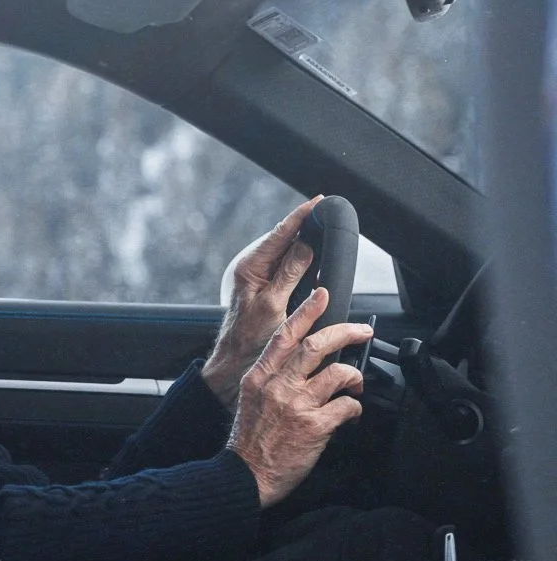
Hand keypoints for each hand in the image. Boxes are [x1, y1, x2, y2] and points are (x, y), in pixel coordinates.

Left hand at [202, 197, 321, 408]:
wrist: (236, 359)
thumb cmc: (250, 337)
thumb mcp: (274, 304)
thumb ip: (288, 274)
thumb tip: (305, 246)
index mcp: (251, 267)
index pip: (279, 233)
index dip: (300, 216)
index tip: (317, 200)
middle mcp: (253, 267)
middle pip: (283, 237)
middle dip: (304, 224)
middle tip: (325, 212)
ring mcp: (258, 275)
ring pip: (285, 251)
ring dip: (303, 242)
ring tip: (322, 229)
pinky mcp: (265, 285)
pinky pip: (286, 266)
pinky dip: (301, 261)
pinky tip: (312, 258)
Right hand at [227, 288, 371, 508]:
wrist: (245, 475)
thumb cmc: (248, 441)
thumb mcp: (250, 399)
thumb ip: (270, 378)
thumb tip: (298, 365)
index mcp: (259, 376)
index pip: (285, 334)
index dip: (306, 311)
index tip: (322, 295)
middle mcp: (278, 385)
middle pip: (316, 346)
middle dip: (346, 333)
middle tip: (362, 331)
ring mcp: (296, 405)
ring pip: (337, 373)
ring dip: (355, 376)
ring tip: (357, 383)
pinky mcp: (314, 426)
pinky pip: (346, 407)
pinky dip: (355, 408)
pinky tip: (353, 413)